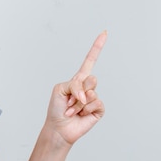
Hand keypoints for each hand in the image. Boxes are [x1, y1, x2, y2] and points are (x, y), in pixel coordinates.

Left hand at [45, 31, 106, 145]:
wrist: (58, 128)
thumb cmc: (56, 108)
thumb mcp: (60, 89)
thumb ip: (74, 85)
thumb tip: (88, 94)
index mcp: (78, 79)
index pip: (90, 60)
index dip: (97, 47)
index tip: (104, 33)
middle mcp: (88, 87)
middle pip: (90, 79)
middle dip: (77, 90)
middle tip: (69, 101)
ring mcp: (94, 98)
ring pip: (92, 92)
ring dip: (77, 103)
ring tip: (72, 109)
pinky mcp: (98, 110)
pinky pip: (96, 103)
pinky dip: (85, 109)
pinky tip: (80, 115)